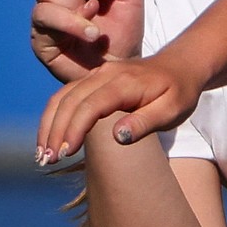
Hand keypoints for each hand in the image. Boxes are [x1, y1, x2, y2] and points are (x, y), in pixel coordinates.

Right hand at [31, 0, 143, 83]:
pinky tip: (91, 34)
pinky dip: (71, 24)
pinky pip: (44, 21)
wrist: (124, 63)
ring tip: (96, 27)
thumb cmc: (124, 28)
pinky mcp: (41, 40)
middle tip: (95, 8)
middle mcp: (55, 0)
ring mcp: (46, 20)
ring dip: (74, 9)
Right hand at [36, 51, 202, 164]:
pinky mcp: (95, 79)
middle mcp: (107, 74)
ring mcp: (99, 74)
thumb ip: (146, 122)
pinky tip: (52, 137)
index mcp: (126, 82)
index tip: (65, 154)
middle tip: (47, 161)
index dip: (74, 129)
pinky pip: (68, 94)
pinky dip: (55, 115)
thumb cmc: (181, 91)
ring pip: (63, 96)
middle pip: (70, 100)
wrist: (183, 66)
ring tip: (43, 155)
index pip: (91, 105)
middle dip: (55, 131)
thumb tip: (117, 136)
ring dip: (50, 124)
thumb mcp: (173, 109)